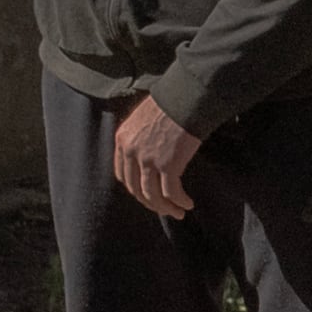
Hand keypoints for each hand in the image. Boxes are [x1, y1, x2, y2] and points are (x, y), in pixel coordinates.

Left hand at [111, 95, 199, 220]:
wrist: (186, 99)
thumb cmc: (172, 104)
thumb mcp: (145, 118)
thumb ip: (141, 135)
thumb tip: (152, 147)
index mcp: (122, 140)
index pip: (123, 174)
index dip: (136, 189)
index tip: (149, 195)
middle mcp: (131, 152)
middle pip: (136, 188)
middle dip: (151, 203)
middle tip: (165, 209)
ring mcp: (148, 159)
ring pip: (152, 194)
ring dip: (165, 207)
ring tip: (178, 212)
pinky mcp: (168, 165)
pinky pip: (171, 192)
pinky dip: (179, 201)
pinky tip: (188, 204)